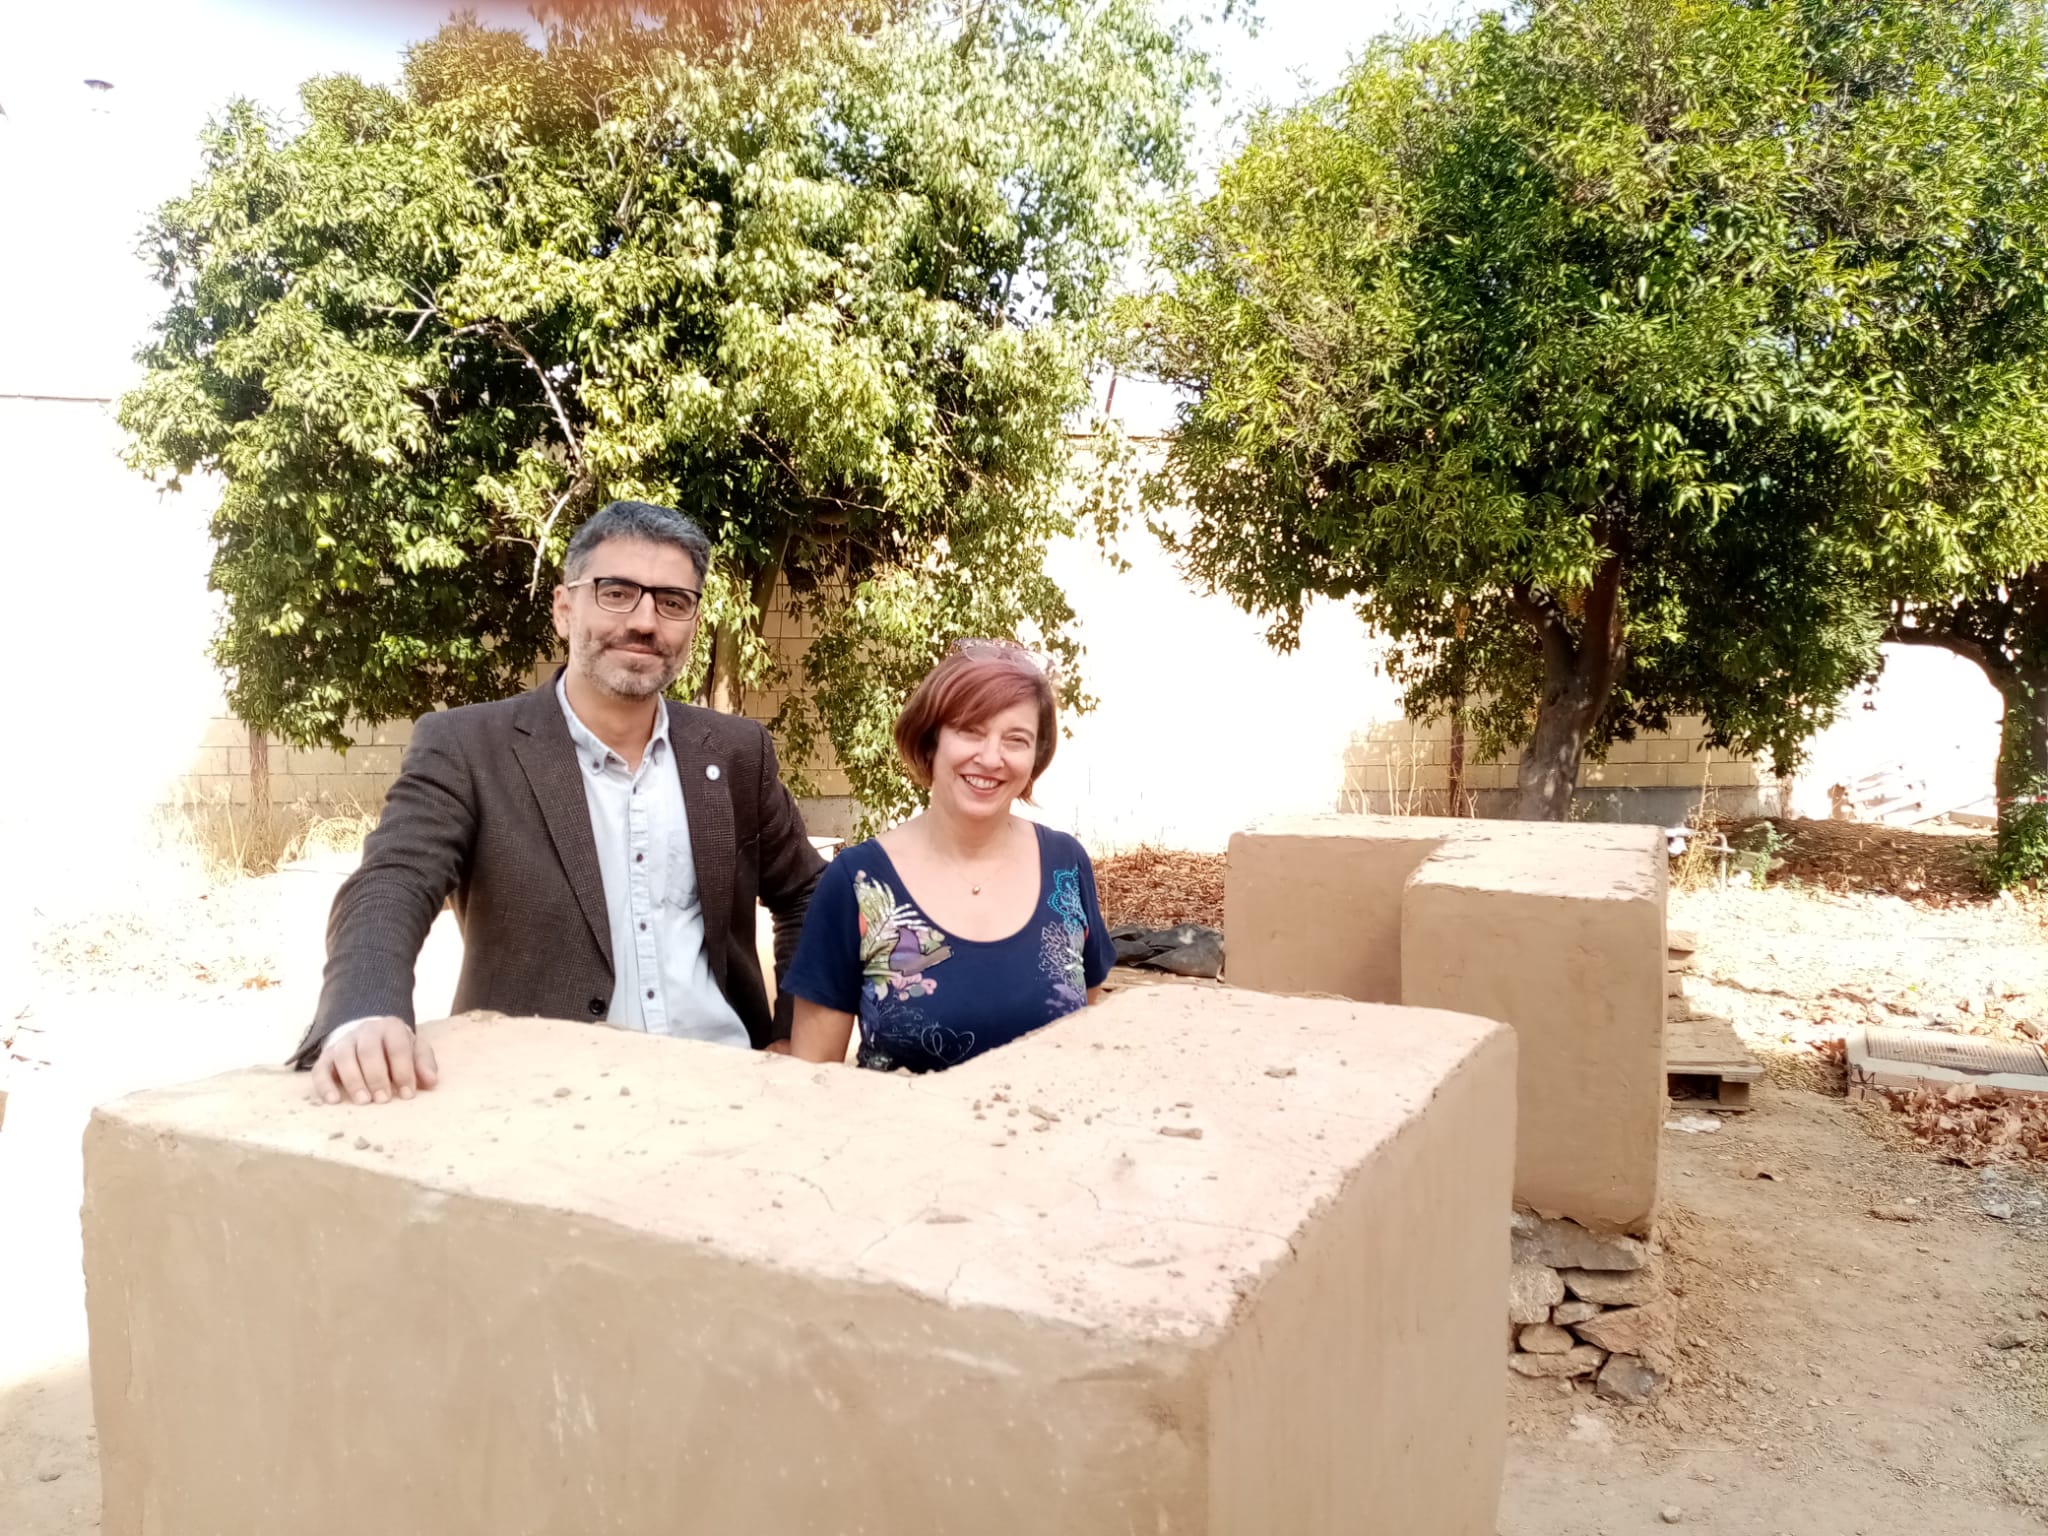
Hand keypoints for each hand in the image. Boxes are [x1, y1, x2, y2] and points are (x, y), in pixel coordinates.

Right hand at [311, 1017, 438, 1105]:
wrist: (368, 1036)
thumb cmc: (396, 1049)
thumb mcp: (415, 1050)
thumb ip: (424, 1064)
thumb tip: (431, 1082)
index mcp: (391, 1028)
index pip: (397, 1047)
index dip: (403, 1071)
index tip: (407, 1094)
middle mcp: (365, 1031)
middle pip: (369, 1052)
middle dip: (377, 1077)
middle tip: (384, 1099)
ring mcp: (344, 1042)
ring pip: (344, 1058)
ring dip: (353, 1081)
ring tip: (364, 1101)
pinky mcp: (326, 1056)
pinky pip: (320, 1069)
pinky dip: (325, 1085)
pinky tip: (333, 1100)